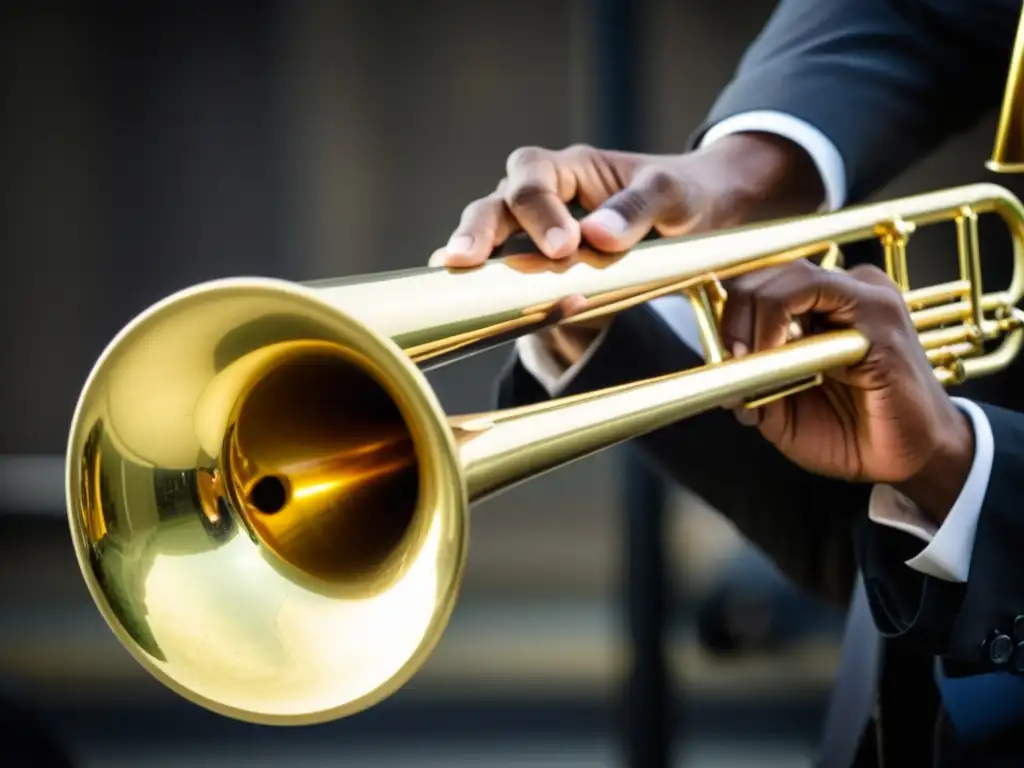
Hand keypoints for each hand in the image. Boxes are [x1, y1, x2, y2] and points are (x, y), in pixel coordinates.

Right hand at [429, 134, 825, 366]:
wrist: (700, 211)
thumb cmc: (684, 193)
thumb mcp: (675, 193)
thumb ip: (639, 207)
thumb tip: (596, 236)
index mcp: (573, 167)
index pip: (535, 179)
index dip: (540, 212)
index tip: (564, 247)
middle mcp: (545, 194)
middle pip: (497, 202)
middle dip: (480, 229)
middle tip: (467, 259)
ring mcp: (537, 230)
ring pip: (491, 231)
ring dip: (474, 251)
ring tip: (453, 273)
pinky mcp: (541, 263)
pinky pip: (508, 266)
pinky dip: (487, 277)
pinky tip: (466, 294)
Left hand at [721, 260, 973, 522]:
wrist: (910, 459)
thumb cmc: (851, 432)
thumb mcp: (783, 412)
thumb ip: (750, 385)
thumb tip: (717, 370)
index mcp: (820, 307)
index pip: (762, 279)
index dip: (726, 303)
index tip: (711, 344)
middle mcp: (842, 291)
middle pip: (766, 270)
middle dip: (731, 309)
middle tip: (726, 355)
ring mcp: (864, 295)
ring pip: (785, 274)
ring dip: (750, 314)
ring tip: (745, 357)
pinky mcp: (879, 312)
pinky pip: (815, 291)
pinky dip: (779, 318)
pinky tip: (772, 353)